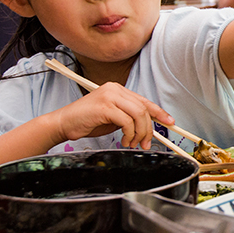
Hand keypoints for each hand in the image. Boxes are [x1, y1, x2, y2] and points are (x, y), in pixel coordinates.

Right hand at [50, 82, 173, 149]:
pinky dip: (129, 134)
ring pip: (138, 114)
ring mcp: (109, 96)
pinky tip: (124, 141)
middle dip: (149, 129)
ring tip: (133, 144)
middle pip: (143, 109)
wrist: (64, 123)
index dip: (159, 112)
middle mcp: (115, 89)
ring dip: (140, 133)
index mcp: (118, 89)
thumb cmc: (87, 122)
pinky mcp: (104, 106)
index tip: (169, 122)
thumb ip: (128, 118)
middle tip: (145, 143)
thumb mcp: (113, 119)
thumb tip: (147, 126)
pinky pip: (127, 121)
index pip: (144, 101)